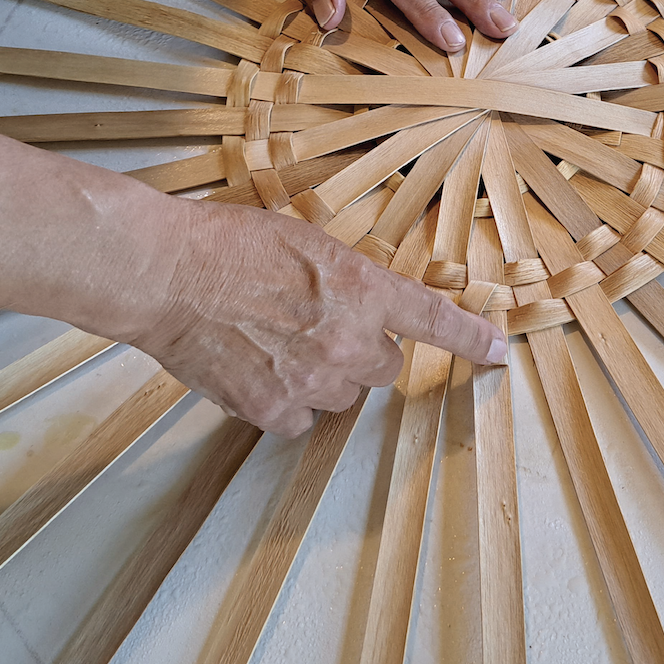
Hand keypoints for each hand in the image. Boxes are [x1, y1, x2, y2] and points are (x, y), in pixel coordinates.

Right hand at [124, 198, 507, 436]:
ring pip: (340, 394)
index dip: (472, 340)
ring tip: (272, 341)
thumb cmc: (228, 244)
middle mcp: (347, 339)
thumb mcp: (307, 243)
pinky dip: (283, 402)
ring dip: (319, 375)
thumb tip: (358, 302)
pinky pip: (299, 419)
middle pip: (383, 366)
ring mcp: (312, 379)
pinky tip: (256, 368)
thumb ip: (347, 279)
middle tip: (312, 324)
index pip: (434, 320)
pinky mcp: (272, 409)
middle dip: (357, 349)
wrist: (167, 274)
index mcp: (362, 288)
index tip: (497, 353)